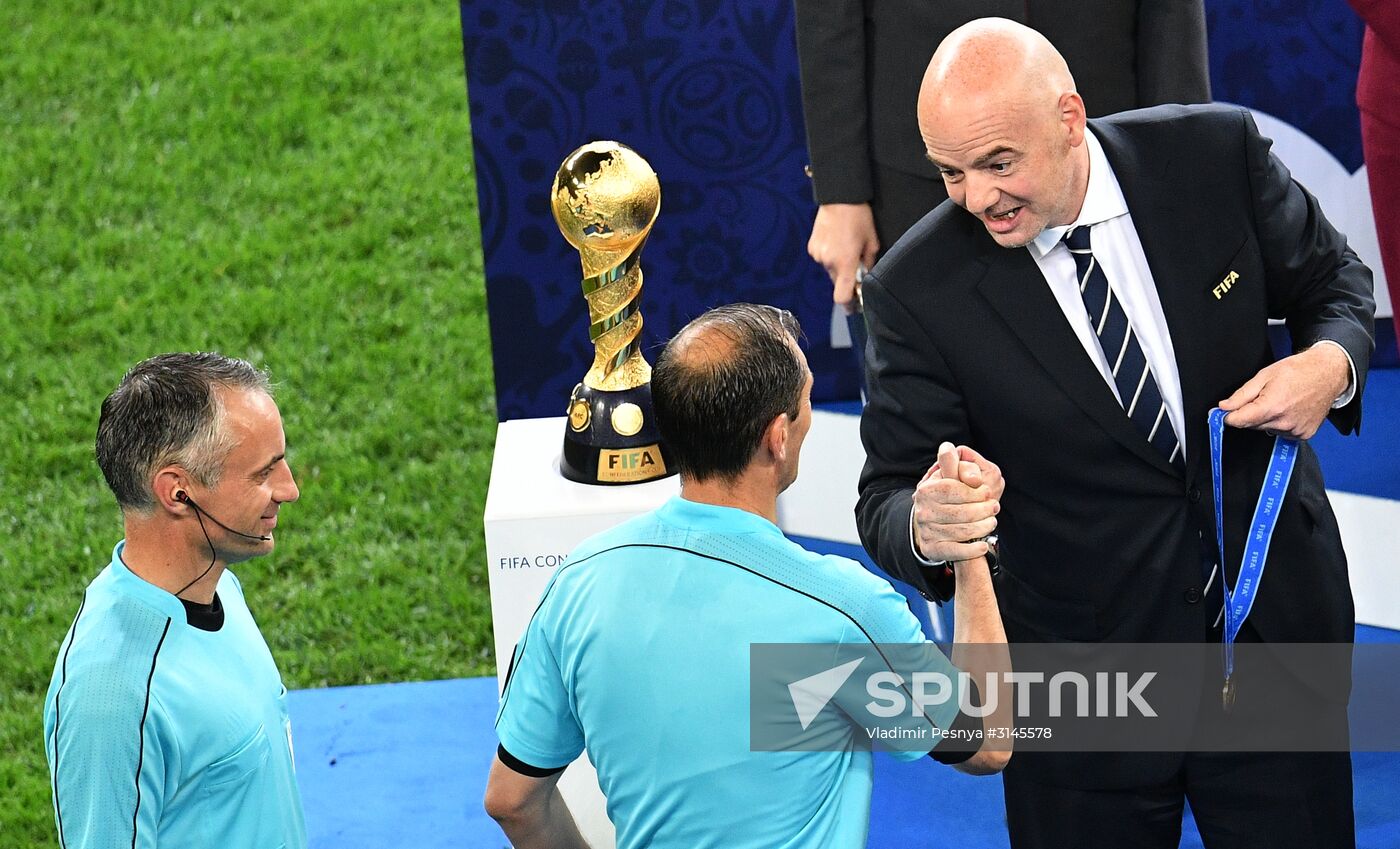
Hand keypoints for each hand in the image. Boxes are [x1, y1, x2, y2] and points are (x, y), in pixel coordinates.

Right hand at [807, 203, 878, 313]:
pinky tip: (835, 240)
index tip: (853, 306)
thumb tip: (866, 276)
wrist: (839, 198)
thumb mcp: (872, 242)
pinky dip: (829, 255)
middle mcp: (828, 262)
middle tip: (855, 262)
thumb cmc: (859, 217)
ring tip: (845, 246)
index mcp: (844, 262)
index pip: (841, 296)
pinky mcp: (812, 247)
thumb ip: (868, 264)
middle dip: (846, 278)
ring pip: (830, 270)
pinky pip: (822, 259)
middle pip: (837, 283)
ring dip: (837, 265)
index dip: (848, 304)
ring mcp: (818, 255)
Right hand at [912, 442, 1002, 562]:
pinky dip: (973, 550)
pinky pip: (956, 551)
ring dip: (983, 527)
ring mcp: (927, 531)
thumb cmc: (947, 496)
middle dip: (983, 510)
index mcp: (927, 490)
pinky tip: (983, 545)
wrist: (932, 524)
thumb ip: (955, 463)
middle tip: (995, 508)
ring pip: (962, 531)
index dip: (975, 491)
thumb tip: (950, 448)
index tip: (988, 492)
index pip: (954, 489)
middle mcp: (923, 511)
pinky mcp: (932, 549)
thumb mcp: (949, 477)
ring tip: (992, 522)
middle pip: (961, 512)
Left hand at [1218, 343, 1350, 438]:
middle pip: (1252, 425)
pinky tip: (1289, 409)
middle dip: (1251, 413)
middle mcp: (1284, 422)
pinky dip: (1281, 423)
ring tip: (1281, 400)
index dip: (1229, 416)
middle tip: (1263, 397)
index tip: (1223, 413)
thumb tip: (1224, 407)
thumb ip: (1242, 394)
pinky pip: (1282, 432)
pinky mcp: (1304, 434)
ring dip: (1267, 418)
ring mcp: (1296, 430)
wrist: (1328, 373)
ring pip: (1267, 429)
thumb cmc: (1298, 371)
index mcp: (1272, 406)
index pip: (1239, 421)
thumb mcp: (1264, 375)